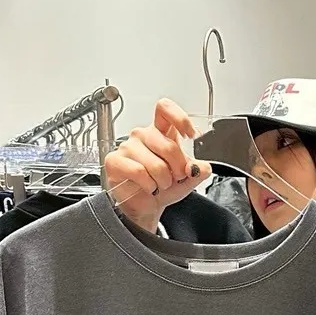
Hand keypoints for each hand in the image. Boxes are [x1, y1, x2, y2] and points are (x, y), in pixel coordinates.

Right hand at [104, 98, 211, 233]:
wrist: (146, 205)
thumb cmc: (163, 186)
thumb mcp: (187, 179)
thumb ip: (198, 171)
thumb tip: (201, 168)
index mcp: (161, 132)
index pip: (165, 109)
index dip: (179, 118)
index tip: (190, 134)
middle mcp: (143, 135)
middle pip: (168, 145)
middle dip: (178, 167)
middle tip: (176, 177)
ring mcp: (127, 146)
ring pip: (155, 164)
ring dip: (163, 180)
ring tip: (159, 184)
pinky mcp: (115, 161)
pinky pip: (138, 172)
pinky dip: (149, 185)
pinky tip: (148, 187)